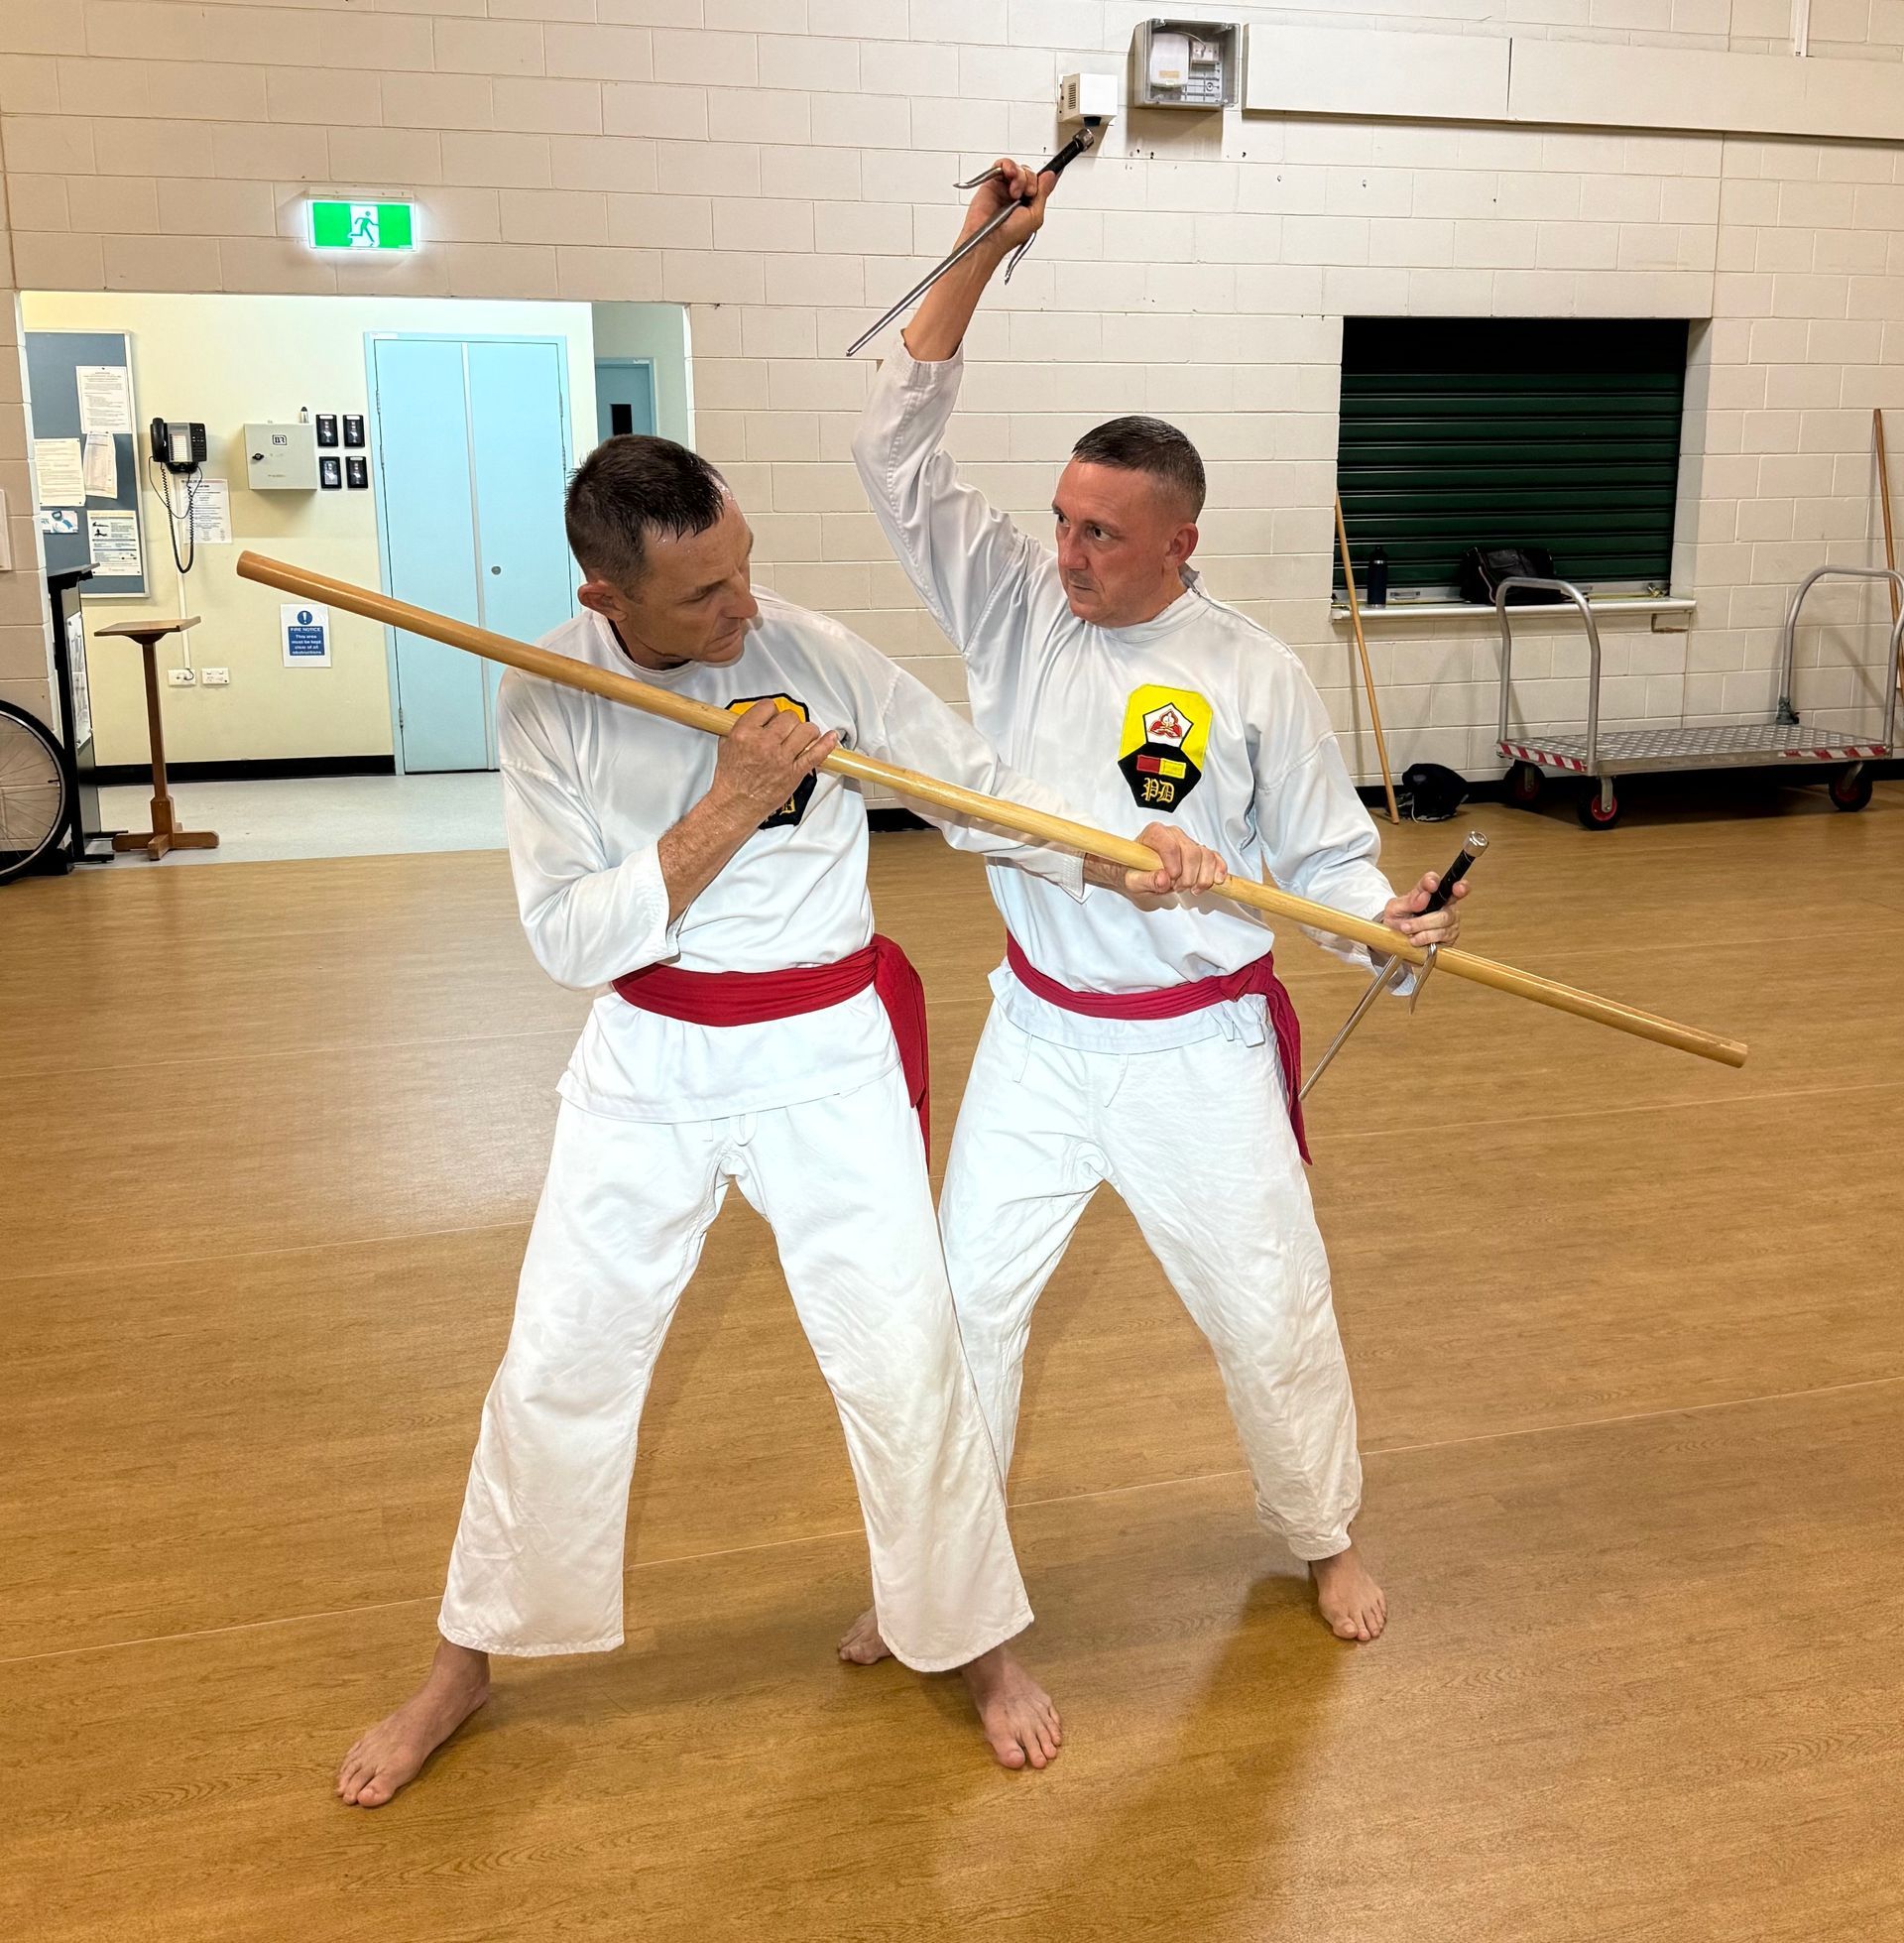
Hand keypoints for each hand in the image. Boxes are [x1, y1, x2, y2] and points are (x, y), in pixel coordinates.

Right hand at [711, 700, 839, 822]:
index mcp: (746, 733)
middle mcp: (765, 743)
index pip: (768, 707)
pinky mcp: (795, 772)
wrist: (735, 804)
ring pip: (806, 731)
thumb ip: (740, 727)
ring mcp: (782, 758)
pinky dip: (826, 745)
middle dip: (789, 722)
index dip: (772, 711)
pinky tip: (831, 738)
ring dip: (807, 731)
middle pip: (789, 717)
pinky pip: (816, 754)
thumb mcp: (726, 745)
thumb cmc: (731, 779)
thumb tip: (754, 718)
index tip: (773, 717)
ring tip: (804, 736)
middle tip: (786, 730)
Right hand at [957, 156, 1056, 256]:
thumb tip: (1050, 176)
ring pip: (1018, 168)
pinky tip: (1009, 174)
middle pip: (1029, 172)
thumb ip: (1043, 194)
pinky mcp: (991, 182)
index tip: (1049, 175)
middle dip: (1032, 180)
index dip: (1043, 179)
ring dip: (1021, 176)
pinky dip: (1008, 165)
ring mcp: (1004, 188)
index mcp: (1028, 204)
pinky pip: (1001, 164)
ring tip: (1015, 192)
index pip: (1039, 183)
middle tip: (1028, 193)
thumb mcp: (1035, 216)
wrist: (989, 238)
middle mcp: (1016, 195)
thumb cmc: (1009, 235)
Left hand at [1128, 821, 1226, 896]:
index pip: (1170, 845)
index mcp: (1154, 834)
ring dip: (1202, 877)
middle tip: (1177, 888)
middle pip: (1191, 852)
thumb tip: (1163, 879)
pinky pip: (1214, 857)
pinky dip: (1218, 869)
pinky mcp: (1199, 852)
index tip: (1171, 879)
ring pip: (1206, 855)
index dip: (1174, 865)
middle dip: (1188, 876)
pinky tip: (1215, 881)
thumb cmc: (1134, 873)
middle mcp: (1173, 834)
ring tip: (1191, 889)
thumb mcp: (1133, 881)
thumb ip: (1146, 880)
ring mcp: (1188, 842)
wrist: (1138, 874)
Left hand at [1381, 870, 1467, 945]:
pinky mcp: (1451, 935)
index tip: (1431, 885)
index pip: (1436, 881)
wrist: (1395, 938)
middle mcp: (1446, 903)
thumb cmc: (1398, 919)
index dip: (1437, 881)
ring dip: (1422, 929)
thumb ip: (1410, 901)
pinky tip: (1416, 939)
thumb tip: (1424, 896)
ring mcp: (1451, 919)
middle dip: (1423, 920)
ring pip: (1443, 921)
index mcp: (1430, 892)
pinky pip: (1442, 936)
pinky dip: (1426, 939)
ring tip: (1408, 932)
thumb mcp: (1395, 908)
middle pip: (1445, 905)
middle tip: (1405, 926)